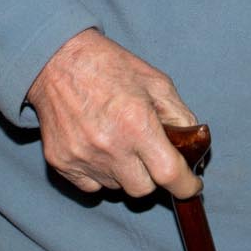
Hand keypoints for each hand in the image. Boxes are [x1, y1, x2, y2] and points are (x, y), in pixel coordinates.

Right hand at [26, 28, 201, 199]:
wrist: (57, 60)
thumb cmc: (110, 67)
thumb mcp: (156, 82)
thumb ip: (180, 115)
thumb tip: (193, 144)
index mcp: (137, 123)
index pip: (169, 174)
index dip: (186, 185)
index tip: (192, 184)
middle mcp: (110, 146)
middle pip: (143, 189)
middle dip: (153, 175)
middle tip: (149, 153)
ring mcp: (83, 158)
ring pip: (117, 187)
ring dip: (125, 173)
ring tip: (119, 141)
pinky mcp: (61, 163)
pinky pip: (91, 186)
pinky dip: (100, 174)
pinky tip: (99, 148)